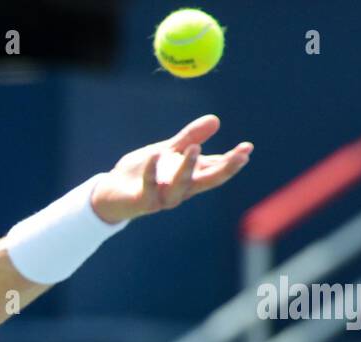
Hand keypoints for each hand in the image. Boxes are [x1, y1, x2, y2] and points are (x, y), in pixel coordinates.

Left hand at [90, 114, 252, 223]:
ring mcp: (162, 198)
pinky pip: (149, 188)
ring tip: (195, 148)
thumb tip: (216, 119)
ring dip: (188, 169)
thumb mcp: (168, 151)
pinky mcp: (142, 202)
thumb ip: (189, 138)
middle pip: (207, 182)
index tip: (248, 147)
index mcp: (189, 177)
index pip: (215, 170)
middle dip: (225, 170)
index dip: (232, 161)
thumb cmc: (142, 172)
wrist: (112, 191)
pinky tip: (156, 155)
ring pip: (180, 188)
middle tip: (240, 156)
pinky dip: (153, 172)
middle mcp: (180, 190)